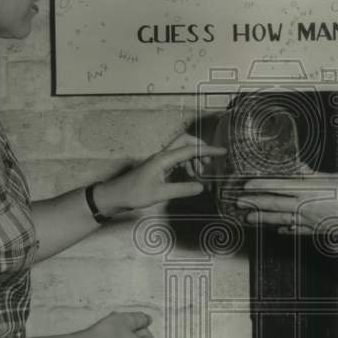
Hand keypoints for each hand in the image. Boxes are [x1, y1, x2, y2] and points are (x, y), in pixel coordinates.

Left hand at [93, 133, 226, 213]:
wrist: (115, 196)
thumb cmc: (134, 194)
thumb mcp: (160, 193)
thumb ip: (182, 189)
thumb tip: (202, 186)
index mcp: (164, 158)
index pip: (190, 150)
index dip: (208, 151)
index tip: (223, 152)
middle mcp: (162, 156)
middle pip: (185, 142)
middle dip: (200, 148)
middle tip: (210, 162)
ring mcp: (160, 161)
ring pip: (181, 151)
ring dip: (194, 158)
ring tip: (201, 172)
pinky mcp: (158, 167)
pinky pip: (177, 160)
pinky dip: (187, 164)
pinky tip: (190, 176)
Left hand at [235, 165, 337, 235]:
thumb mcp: (333, 178)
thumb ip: (313, 175)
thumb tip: (298, 168)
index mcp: (308, 190)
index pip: (279, 187)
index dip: (261, 186)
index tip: (247, 185)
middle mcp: (304, 206)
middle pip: (274, 204)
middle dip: (254, 203)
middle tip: (239, 202)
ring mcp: (308, 220)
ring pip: (280, 219)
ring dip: (263, 218)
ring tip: (249, 218)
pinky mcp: (315, 230)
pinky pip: (296, 230)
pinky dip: (285, 229)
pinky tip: (278, 229)